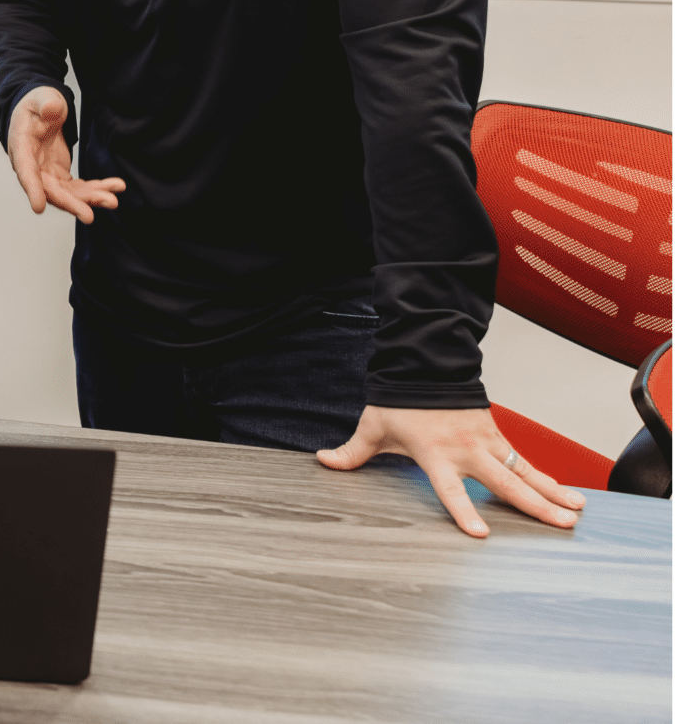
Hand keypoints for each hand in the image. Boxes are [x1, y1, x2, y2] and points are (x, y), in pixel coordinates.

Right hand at [8, 85, 123, 222]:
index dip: (32, 188)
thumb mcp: (41, 97)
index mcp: (22, 147)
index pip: (26, 170)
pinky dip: (97, 190)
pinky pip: (79, 188)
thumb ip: (46, 103)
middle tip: (89, 216)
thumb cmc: (37, 103)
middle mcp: (32, 167)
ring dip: (90, 199)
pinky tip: (116, 187)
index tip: (39, 207)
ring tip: (113, 201)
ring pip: (67, 194)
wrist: (42, 110)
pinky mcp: (61, 175)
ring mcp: (47, 173)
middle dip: (70, 204)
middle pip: (50, 191)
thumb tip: (52, 109)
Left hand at [317, 405, 586, 537]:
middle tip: (561, 524)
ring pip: (524, 473)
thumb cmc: (400, 401)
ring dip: (552, 493)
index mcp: (435, 454)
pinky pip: (526, 463)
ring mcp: (487, 444)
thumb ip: (352, 451)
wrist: (427, 367)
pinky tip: (570, 495)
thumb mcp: (374, 426)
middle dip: (534, 505)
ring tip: (577, 514)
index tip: (481, 534)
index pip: (451, 489)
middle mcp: (467, 451)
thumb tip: (324, 461)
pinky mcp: (497, 437)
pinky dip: (548, 479)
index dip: (463, 511)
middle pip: (504, 484)